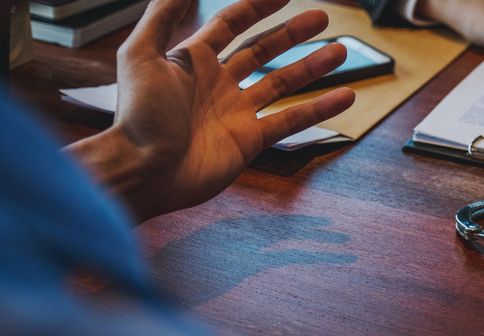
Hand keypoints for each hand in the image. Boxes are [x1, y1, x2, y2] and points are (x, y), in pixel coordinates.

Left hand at [66, 0, 354, 221]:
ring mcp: (237, 112)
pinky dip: (318, 109)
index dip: (257, 5)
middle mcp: (218, 83)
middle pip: (263, 50)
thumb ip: (162, 15)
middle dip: (292, 33)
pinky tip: (344, 96)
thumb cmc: (139, 117)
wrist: (146, 171)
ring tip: (340, 52)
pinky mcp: (250, 141)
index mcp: (193, 59)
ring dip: (312, 67)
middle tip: (322, 17)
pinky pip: (291, 121)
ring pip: (282, 83)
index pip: (232, 23)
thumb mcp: (141, 55)